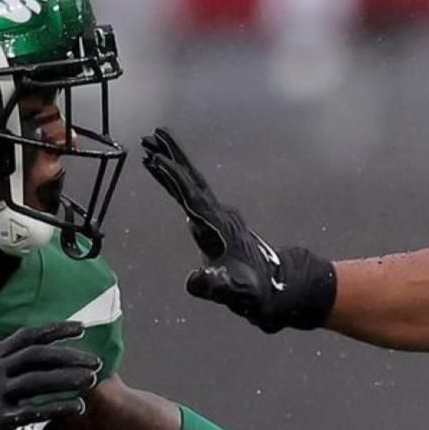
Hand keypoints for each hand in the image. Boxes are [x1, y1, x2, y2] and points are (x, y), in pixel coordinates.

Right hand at [0, 322, 100, 429]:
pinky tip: (77, 408)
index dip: (55, 329)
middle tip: (96, 361)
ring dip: (68, 379)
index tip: (81, 328)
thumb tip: (26, 356)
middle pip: (38, 355)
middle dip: (70, 356)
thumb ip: (1, 367)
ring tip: (92, 380)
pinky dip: (57, 409)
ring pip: (37, 381)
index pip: (27, 336)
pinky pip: (31, 412)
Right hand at [138, 128, 335, 331]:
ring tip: (152, 146)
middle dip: (173, 158)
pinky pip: (193, 194)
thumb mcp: (234, 292)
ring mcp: (219, 216)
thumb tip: (192, 281)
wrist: (277, 288)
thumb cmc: (254, 291)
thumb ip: (214, 286)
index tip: (156, 158)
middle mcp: (219, 215)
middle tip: (151, 136)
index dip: (174, 178)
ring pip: (193, 184)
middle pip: (193, 180)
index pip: (192, 196)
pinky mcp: (217, 222)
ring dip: (174, 165)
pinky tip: (169, 177)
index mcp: (219, 226)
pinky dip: (178, 182)